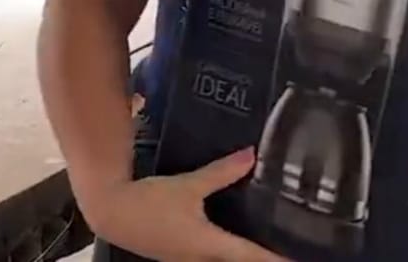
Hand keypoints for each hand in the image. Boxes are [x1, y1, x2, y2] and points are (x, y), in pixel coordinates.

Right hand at [84, 148, 287, 260]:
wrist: (112, 213)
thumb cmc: (148, 202)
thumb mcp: (187, 185)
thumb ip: (221, 172)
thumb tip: (251, 156)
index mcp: (207, 244)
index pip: (249, 256)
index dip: (274, 258)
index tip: (295, 258)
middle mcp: (201, 258)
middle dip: (264, 257)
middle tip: (290, 249)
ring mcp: (190, 260)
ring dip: (247, 256)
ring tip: (271, 245)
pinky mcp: (182, 255)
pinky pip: (213, 258)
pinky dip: (230, 253)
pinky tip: (238, 242)